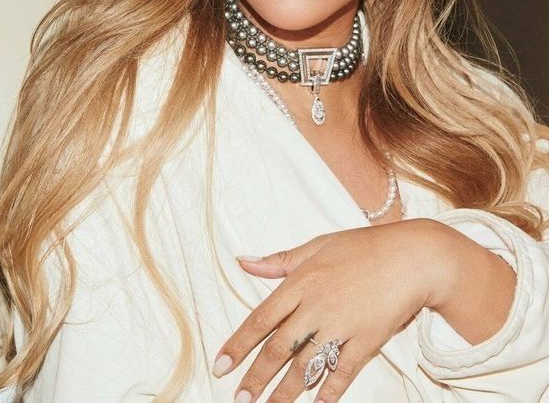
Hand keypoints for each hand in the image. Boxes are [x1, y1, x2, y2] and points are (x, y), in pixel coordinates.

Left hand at [212, 218, 446, 401]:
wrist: (412, 257)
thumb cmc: (363, 247)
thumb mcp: (317, 246)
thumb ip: (279, 260)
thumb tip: (244, 262)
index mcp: (301, 281)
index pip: (261, 318)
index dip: (239, 344)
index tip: (221, 365)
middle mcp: (316, 307)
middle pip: (279, 349)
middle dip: (256, 378)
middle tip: (239, 399)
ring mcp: (341, 327)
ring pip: (305, 368)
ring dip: (284, 393)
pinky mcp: (365, 342)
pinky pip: (341, 374)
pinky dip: (327, 393)